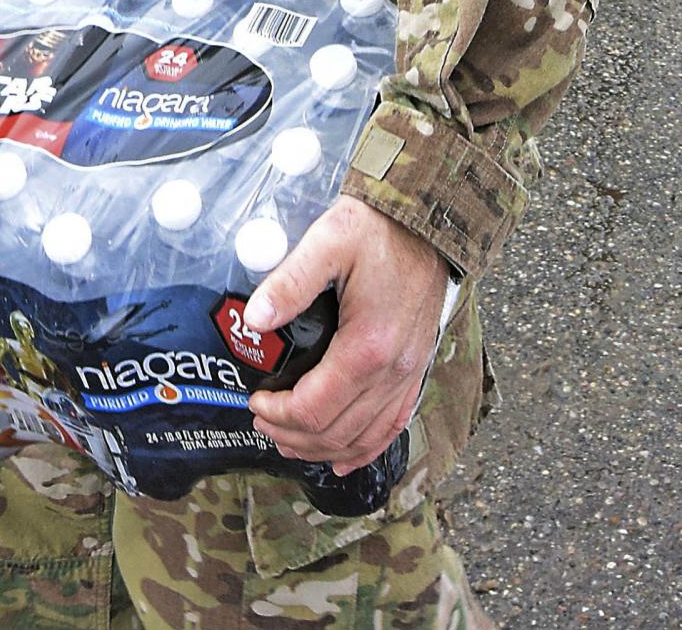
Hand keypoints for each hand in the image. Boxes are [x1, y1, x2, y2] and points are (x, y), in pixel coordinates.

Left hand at [247, 197, 450, 473]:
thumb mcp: (328, 242)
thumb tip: (254, 318)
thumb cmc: (377, 230)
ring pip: (364, 437)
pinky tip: (345, 459)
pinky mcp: (415, 370)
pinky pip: (393, 425)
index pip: (315, 407)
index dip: (278, 413)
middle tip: (261, 421)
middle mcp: (393, 371)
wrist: (428, 223)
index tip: (254, 400)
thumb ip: (290, 281)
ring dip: (322, 448)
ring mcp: (408, 374)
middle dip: (292, 435)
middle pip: (336, 431)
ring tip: (289, 441)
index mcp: (367, 346)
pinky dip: (367, 449)